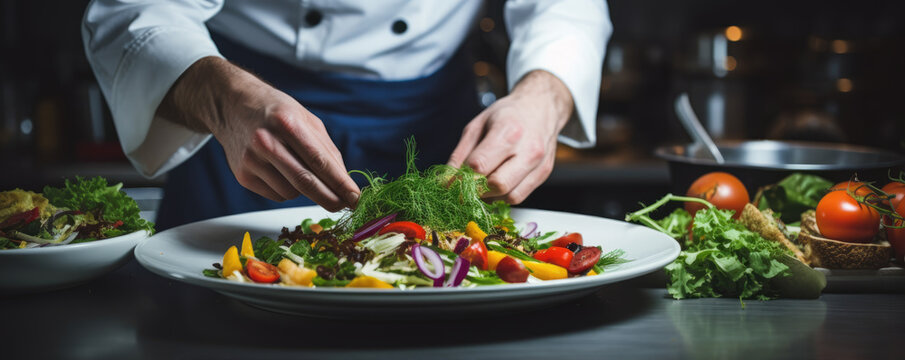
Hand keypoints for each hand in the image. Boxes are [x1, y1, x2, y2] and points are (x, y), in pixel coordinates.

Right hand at [156, 56, 359, 210]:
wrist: (232, 105)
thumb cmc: (276, 112)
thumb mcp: (306, 119)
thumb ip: (327, 150)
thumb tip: (344, 183)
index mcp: (287, 123)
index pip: (319, 161)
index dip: (340, 183)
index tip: (356, 198)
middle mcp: (266, 142)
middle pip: (305, 182)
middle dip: (330, 198)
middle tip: (344, 205)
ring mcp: (251, 160)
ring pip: (291, 192)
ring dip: (305, 190)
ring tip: (297, 167)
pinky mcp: (242, 176)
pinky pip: (276, 195)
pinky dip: (286, 189)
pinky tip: (280, 170)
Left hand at [448, 70, 573, 203]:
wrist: (541, 107)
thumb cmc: (506, 115)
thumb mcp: (477, 126)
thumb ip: (459, 156)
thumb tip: (446, 182)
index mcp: (508, 132)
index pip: (480, 165)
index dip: (462, 178)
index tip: (453, 181)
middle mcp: (528, 149)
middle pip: (497, 185)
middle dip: (477, 189)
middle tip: (467, 185)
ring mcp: (539, 164)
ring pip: (509, 196)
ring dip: (490, 195)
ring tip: (482, 183)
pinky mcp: (544, 174)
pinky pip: (519, 196)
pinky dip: (503, 196)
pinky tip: (496, 184)